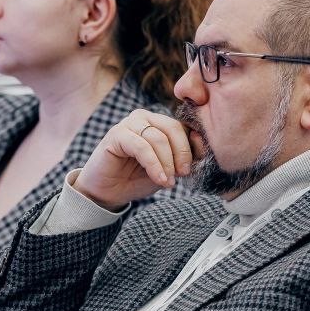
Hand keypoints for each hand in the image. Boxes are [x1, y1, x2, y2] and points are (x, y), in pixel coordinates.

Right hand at [72, 109, 192, 211]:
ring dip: (167, 163)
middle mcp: (143, 118)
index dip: (192, 145)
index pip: (182, 126)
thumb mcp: (167, 169)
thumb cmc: (136, 179)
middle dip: (182, 153)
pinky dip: (154, 165)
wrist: (108, 193)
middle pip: (172, 128)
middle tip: (183, 174)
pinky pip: (142, 147)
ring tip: (168, 182)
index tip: (194, 167)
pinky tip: (159, 179)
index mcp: (157, 122)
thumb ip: (182, 158)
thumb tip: (201, 147)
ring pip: (158, 138)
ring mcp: (128, 124)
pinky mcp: (116, 135)